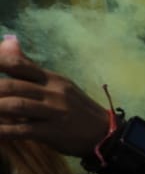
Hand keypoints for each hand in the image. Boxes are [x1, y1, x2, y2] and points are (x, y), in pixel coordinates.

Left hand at [0, 36, 111, 155]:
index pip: (18, 64)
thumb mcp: (58, 85)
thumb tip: (7, 40)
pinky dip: (3, 131)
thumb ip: (30, 68)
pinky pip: (23, 130)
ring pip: (16, 105)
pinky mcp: (54, 132)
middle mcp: (53, 92)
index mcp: (52, 78)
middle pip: (12, 85)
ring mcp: (54, 112)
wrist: (105, 133)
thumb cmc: (77, 109)